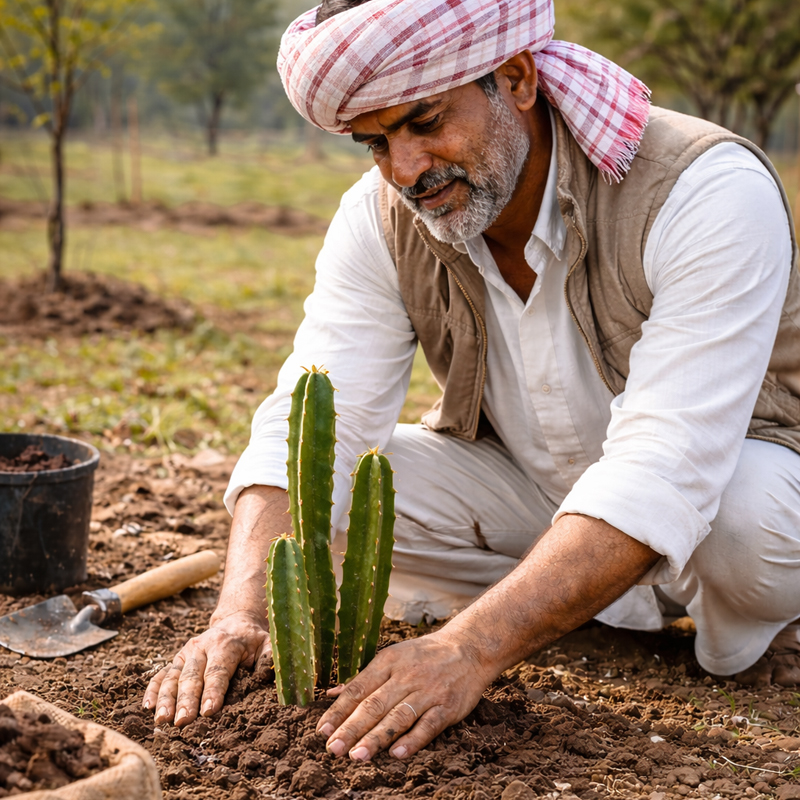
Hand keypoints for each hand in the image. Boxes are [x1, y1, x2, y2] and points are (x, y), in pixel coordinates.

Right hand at [143, 609, 269, 726]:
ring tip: (162, 721)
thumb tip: (265, 675)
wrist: (235, 622)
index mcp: (225, 644)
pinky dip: (153, 690)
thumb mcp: (266, 642)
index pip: (218, 671)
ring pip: (172, 677)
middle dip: (186, 700)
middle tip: (182, 722)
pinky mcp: (176, 660)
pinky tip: (147, 707)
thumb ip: (268, 657)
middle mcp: (201, 647)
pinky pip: (161, 674)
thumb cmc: (252, 639)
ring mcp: (186, 653)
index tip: (208, 712)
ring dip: (165, 699)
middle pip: (191, 676)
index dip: (213, 691)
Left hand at [315, 629, 493, 760]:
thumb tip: (332, 693)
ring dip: (376, 738)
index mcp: (388, 662)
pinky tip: (396, 755)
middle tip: (333, 748)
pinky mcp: (447, 706)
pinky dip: (413, 740)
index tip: (322, 730)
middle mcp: (406, 676)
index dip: (340, 710)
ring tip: (357, 756)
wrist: (469, 647)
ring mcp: (428, 691)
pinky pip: (428, 725)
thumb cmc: (424, 655)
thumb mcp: (393, 657)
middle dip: (352, 728)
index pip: (359, 688)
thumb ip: (364, 678)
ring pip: (398, 717)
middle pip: (375, 704)